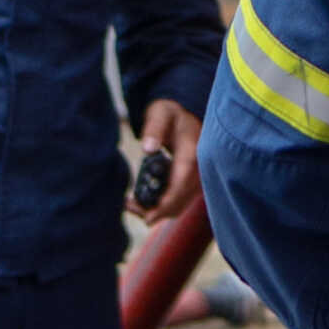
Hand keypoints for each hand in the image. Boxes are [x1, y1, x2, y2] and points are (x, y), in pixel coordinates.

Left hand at [131, 98, 202, 220]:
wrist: (185, 112)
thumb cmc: (170, 113)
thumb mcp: (160, 114)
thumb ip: (154, 129)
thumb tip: (148, 148)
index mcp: (193, 153)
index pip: (182, 185)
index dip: (166, 204)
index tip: (148, 216)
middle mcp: (199, 169)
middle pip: (181, 201)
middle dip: (155, 211)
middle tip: (128, 204)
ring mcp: (198, 177)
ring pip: (180, 205)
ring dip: (157, 211)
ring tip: (132, 203)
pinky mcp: (193, 182)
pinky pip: (180, 201)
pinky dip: (163, 206)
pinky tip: (145, 200)